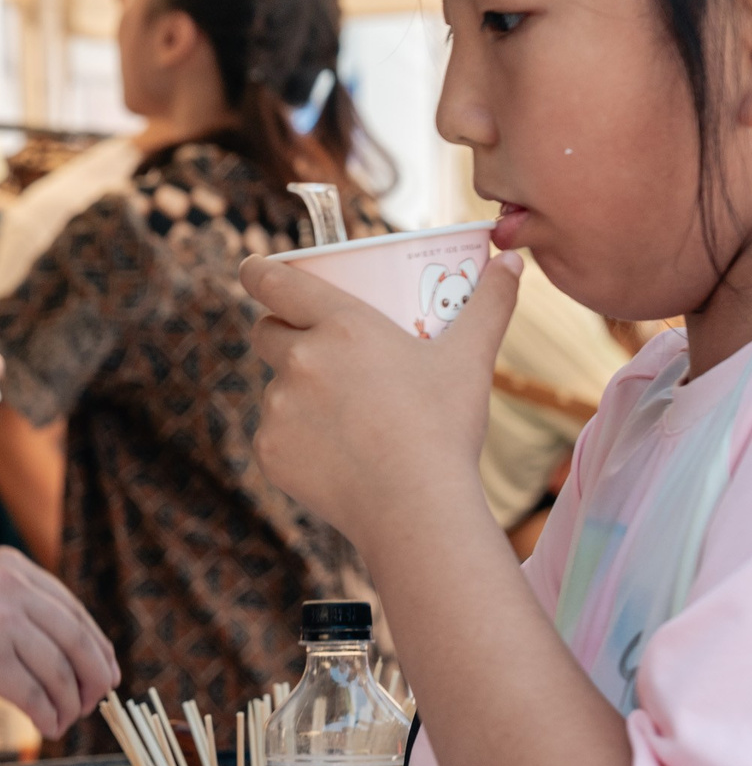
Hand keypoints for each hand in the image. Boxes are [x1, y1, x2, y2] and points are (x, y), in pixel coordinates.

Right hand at [0, 547, 117, 738]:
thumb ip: (20, 610)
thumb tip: (80, 654)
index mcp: (9, 566)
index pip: (74, 611)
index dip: (97, 648)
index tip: (103, 675)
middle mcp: (8, 585)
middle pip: (78, 640)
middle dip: (92, 680)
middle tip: (91, 705)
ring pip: (61, 672)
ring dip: (69, 705)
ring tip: (62, 721)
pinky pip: (37, 696)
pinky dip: (48, 718)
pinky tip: (45, 727)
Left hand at [242, 249, 520, 550]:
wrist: (414, 506)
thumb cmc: (444, 427)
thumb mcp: (471, 358)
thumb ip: (491, 303)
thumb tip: (513, 259)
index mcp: (340, 326)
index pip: (275, 283)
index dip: (258, 272)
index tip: (253, 269)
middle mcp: (299, 360)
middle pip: (266, 331)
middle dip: (280, 331)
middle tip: (312, 345)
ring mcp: (278, 407)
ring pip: (274, 387)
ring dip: (295, 392)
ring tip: (342, 414)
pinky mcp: (269, 450)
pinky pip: (275, 434)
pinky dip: (296, 439)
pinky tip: (331, 452)